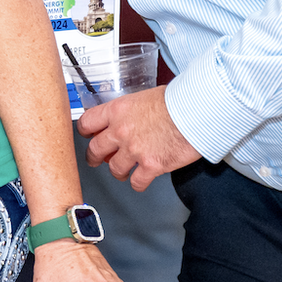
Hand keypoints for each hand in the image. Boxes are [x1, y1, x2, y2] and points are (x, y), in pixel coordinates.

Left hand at [78, 87, 199, 192]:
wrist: (196, 111)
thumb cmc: (178, 100)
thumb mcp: (145, 97)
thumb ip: (131, 110)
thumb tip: (131, 117)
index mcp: (118, 111)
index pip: (87, 122)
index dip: (86, 131)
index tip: (87, 135)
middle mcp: (121, 131)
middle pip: (95, 149)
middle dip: (94, 157)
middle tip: (96, 159)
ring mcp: (134, 150)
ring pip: (114, 168)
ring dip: (118, 171)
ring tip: (123, 171)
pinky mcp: (150, 166)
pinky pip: (136, 182)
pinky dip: (138, 183)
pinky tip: (142, 180)